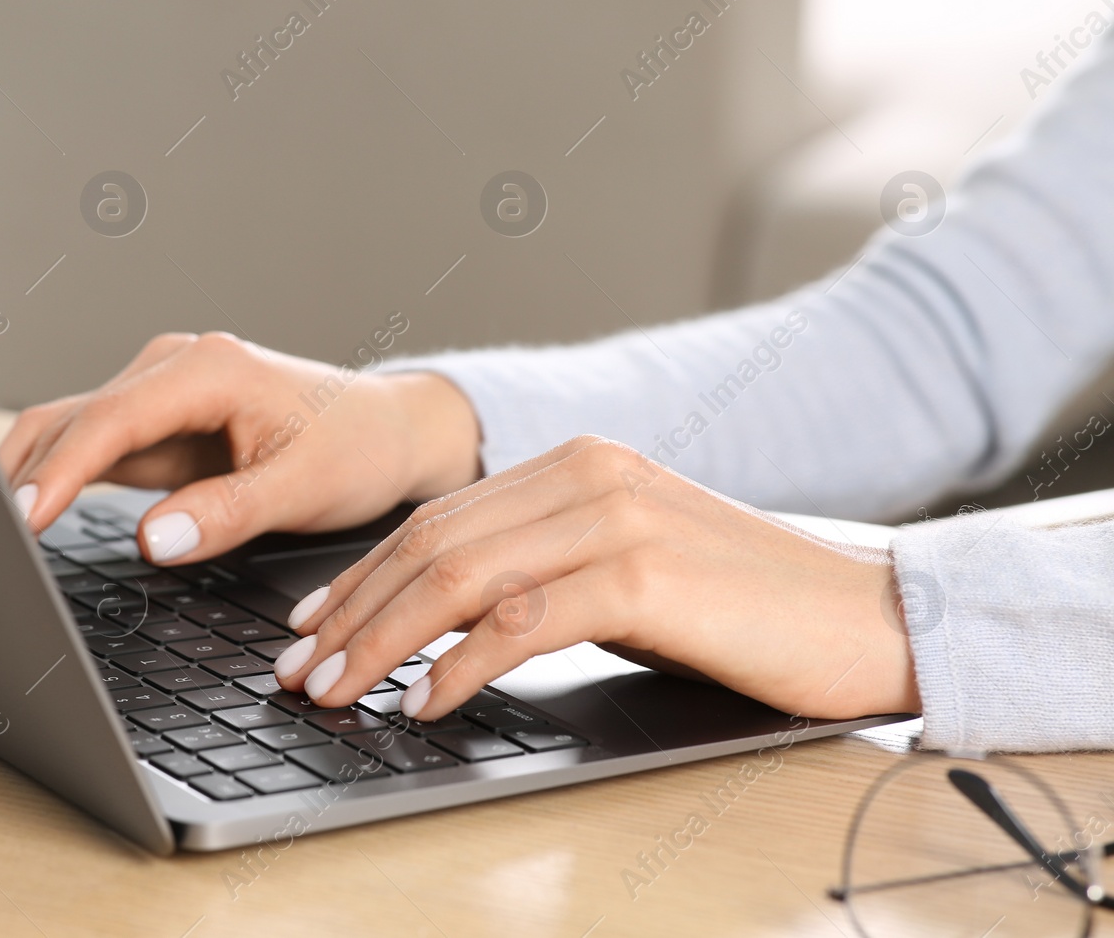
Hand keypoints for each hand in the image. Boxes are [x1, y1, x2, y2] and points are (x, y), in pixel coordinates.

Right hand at [0, 332, 480, 561]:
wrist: (385, 431)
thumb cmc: (354, 449)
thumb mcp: (302, 488)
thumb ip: (226, 513)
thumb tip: (149, 539)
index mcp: (207, 368)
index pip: (109, 421)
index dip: (57, 473)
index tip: (21, 521)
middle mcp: (171, 367)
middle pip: (70, 418)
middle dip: (18, 474)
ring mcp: (158, 392)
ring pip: (68, 430)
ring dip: (26, 476)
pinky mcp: (155, 421)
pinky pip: (90, 446)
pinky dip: (54, 479)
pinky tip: (25, 519)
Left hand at [272, 437, 920, 721]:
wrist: (865, 614)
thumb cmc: (739, 606)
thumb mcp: (621, 568)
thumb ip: (539, 570)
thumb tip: (438, 622)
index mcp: (575, 463)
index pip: (437, 519)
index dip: (359, 576)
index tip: (309, 625)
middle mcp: (587, 474)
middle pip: (432, 543)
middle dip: (350, 611)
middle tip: (300, 669)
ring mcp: (616, 517)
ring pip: (461, 575)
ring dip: (382, 639)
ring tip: (336, 689)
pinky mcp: (645, 574)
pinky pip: (521, 621)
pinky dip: (457, 664)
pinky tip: (423, 701)